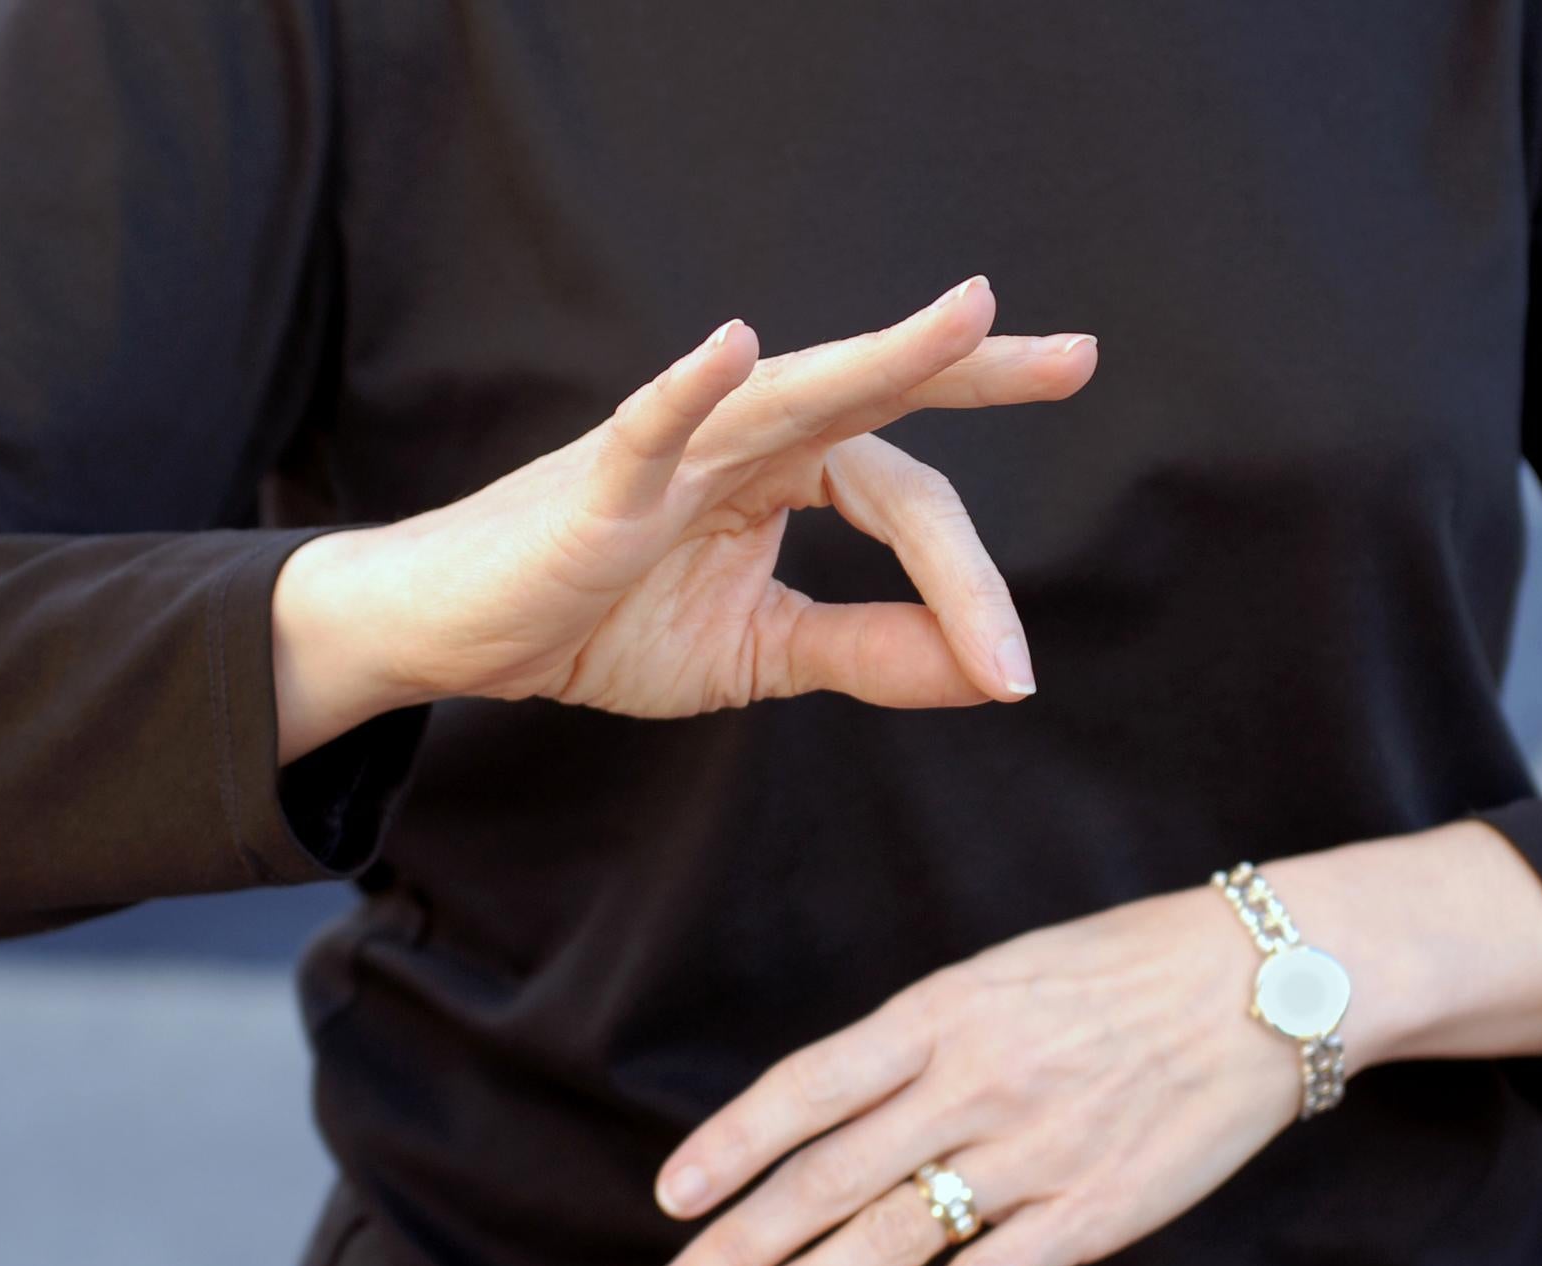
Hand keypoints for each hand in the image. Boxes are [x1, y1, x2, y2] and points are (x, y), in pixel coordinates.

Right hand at [272, 274, 1099, 760]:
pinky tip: (731, 346)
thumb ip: (871, 650)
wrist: (466, 636)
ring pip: (789, 395)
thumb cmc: (601, 621)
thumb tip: (992, 673)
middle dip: (972, 373)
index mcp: (785, 475)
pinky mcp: (600, 483)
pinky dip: (686, 390)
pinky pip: (649, 427)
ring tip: (968, 316)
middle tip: (1075, 358)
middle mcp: (743, 442)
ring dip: (878, 358)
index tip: (1013, 673)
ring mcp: (675, 451)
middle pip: (872, 400)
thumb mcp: (761, 652)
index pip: (905, 501)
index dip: (968, 587)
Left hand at [638, 884, 1309, 1265]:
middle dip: (737, 1246)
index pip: (809, 1086)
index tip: (672, 1195)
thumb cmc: (1119, 970)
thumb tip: (827, 1112)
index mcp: (942, 1011)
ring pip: (891, 1235)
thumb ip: (916, 1043)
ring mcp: (1033, 1151)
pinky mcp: (1092, 1211)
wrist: (1261, 982)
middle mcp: (975, 1081)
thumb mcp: (998, 975)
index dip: (732, 1143)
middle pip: (829, 1177)